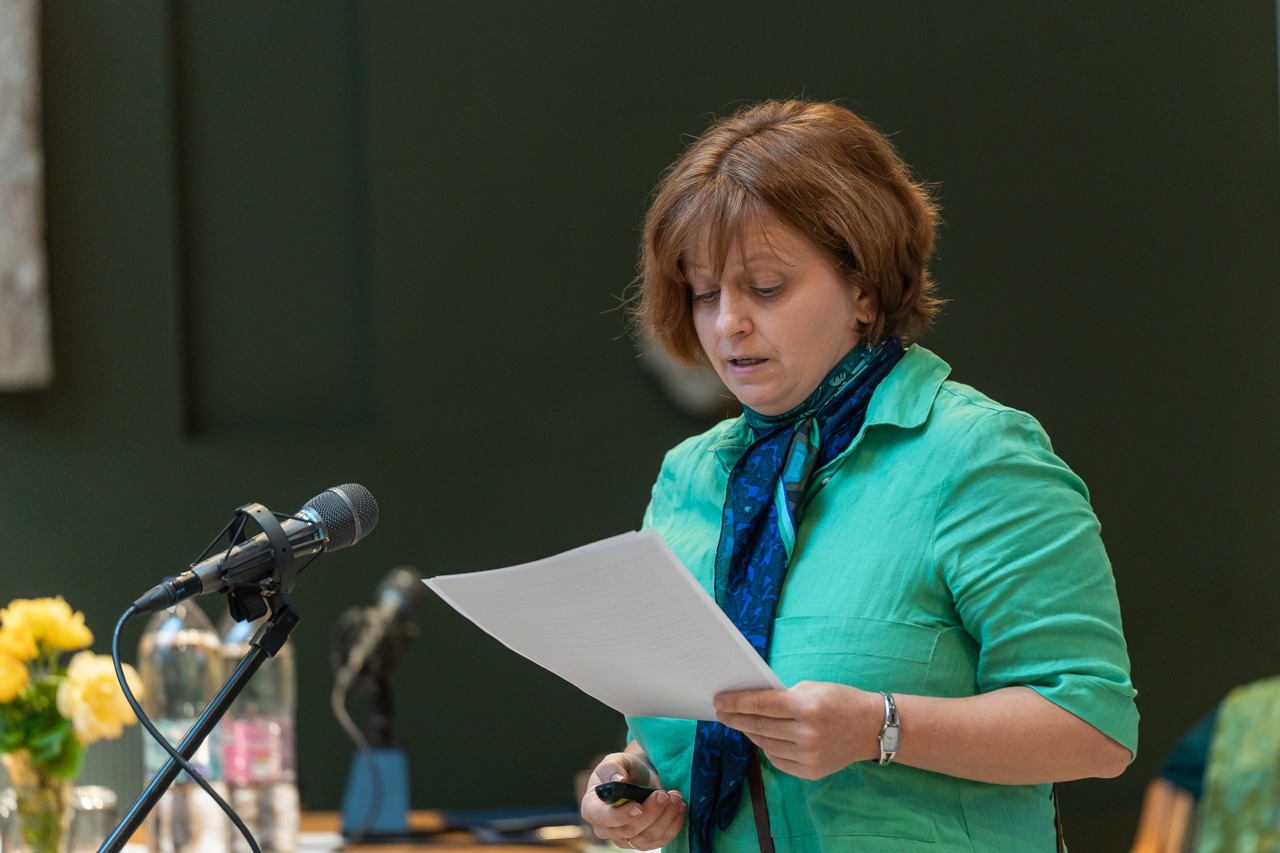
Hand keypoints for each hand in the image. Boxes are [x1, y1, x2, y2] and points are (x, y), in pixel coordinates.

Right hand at [580, 750, 686, 849]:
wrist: (640, 777)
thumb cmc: (624, 769)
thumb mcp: (616, 761)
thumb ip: (613, 767)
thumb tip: (619, 780)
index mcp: (592, 807)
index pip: (602, 818)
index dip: (620, 816)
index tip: (638, 806)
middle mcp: (606, 828)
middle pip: (628, 831)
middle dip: (650, 813)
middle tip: (664, 794)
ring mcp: (625, 838)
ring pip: (646, 838)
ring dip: (665, 818)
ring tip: (675, 796)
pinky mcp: (644, 841)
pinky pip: (660, 840)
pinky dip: (673, 824)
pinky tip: (680, 807)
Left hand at [715, 681, 881, 779]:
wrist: (870, 728)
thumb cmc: (839, 700)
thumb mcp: (812, 688)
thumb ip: (783, 696)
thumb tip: (751, 702)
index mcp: (806, 707)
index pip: (762, 705)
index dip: (737, 702)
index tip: (719, 700)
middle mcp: (806, 734)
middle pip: (760, 726)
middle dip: (736, 718)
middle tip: (721, 712)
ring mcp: (809, 756)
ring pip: (766, 745)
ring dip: (749, 733)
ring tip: (739, 723)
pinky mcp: (810, 771)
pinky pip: (778, 760)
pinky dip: (766, 748)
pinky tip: (761, 737)